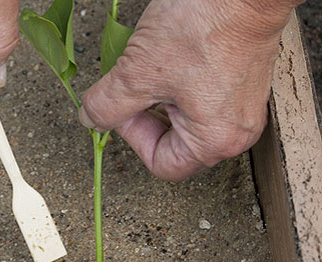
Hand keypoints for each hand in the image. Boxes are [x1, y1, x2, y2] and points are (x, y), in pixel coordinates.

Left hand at [79, 0, 299, 180]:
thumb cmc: (205, 25)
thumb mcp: (138, 73)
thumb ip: (107, 105)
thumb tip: (92, 120)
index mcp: (215, 141)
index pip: (160, 164)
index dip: (133, 137)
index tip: (122, 109)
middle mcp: (234, 133)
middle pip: (173, 145)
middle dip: (146, 117)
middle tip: (134, 87)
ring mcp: (241, 110)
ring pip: (184, 121)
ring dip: (160, 100)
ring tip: (155, 70)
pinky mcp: (241, 87)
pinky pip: (200, 101)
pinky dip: (178, 88)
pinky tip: (172, 61)